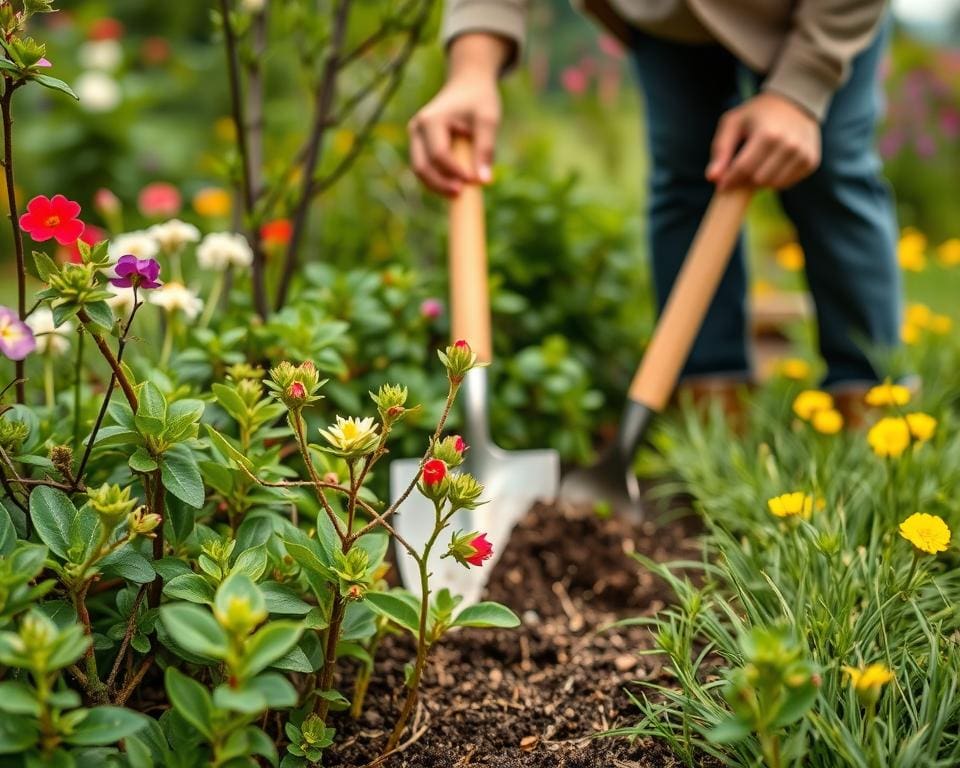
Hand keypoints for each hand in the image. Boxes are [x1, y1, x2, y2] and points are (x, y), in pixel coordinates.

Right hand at [408, 33, 507, 195]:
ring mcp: (415, 137)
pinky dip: (438, 179)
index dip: (455, 172)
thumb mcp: (488, 120)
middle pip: (422, 166)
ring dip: (438, 185)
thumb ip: (485, 149)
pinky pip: (424, 168)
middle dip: (440, 185)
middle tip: (462, 195)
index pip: (439, 154)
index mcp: (431, 119)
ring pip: (420, 170)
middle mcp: (417, 128)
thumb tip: (484, 182)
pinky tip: (456, 184)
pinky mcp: (419, 144)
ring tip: (460, 193)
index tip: (474, 182)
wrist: (467, 84)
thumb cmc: (479, 100)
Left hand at [706, 92, 820, 189]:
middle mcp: (789, 145)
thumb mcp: (734, 122)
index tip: (722, 185)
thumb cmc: (757, 113)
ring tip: (757, 164)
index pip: (743, 169)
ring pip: (773, 185)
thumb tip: (712, 178)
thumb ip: (721, 149)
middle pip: (758, 180)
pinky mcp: (811, 161)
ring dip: (760, 180)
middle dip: (745, 179)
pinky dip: (776, 179)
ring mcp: (803, 154)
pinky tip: (772, 164)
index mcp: (768, 134)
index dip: (729, 180)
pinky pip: (787, 184)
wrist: (795, 101)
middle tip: (741, 170)